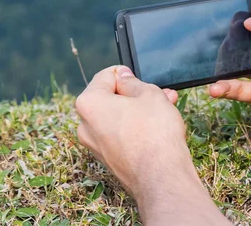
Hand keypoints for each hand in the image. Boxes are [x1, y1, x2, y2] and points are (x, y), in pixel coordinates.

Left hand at [76, 66, 229, 224]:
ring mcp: (96, 145)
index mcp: (89, 103)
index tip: (140, 77)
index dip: (126, 73)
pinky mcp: (109, 159)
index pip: (105, 76)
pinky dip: (136, 127)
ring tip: (165, 107)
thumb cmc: (154, 133)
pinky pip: (121, 134)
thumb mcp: (149, 94)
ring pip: (118, 117)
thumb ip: (133, 82)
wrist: (161, 177)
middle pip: (110, 98)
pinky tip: (158, 126)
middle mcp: (85, 125)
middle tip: (159, 92)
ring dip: (140, 109)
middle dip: (136, 94)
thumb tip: (123, 77)